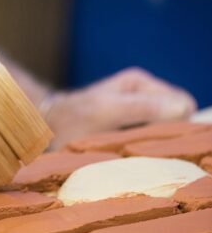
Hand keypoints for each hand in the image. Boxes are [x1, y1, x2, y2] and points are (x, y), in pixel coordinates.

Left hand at [44, 67, 195, 149]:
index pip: (182, 104)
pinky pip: (152, 134)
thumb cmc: (74, 119)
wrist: (49, 124)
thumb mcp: (107, 111)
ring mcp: (137, 106)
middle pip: (177, 116)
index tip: (157, 141)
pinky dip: (147, 143)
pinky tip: (129, 149)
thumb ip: (143, 108)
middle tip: (143, 147)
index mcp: (140, 83)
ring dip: (157, 140)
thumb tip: (183, 108)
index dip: (177, 125)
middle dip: (168, 132)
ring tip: (134, 148)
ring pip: (166, 127)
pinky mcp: (131, 122)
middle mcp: (142, 91)